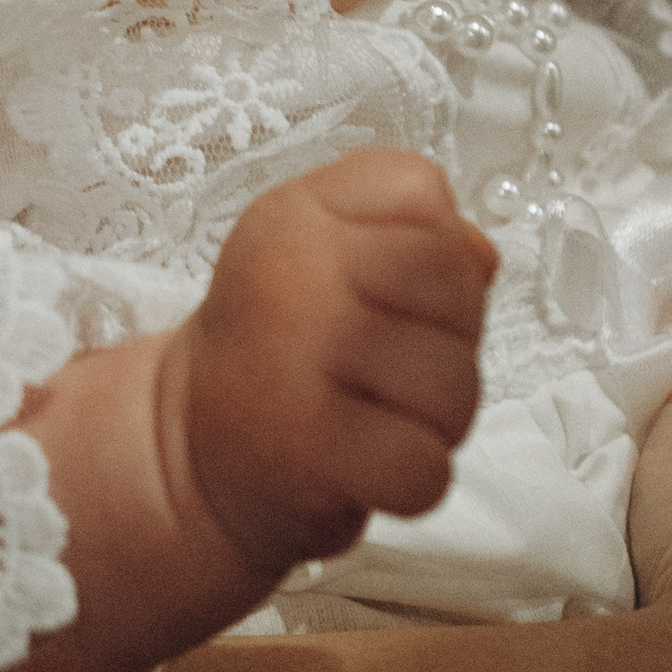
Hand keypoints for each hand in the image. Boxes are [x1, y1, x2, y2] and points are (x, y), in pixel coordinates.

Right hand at [177, 153, 494, 585]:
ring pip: (452, 383)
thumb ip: (413, 236)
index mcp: (294, 212)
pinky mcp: (304, 450)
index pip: (422, 191)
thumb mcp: (328, 256)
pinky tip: (371, 466)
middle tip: (396, 365)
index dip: (435, 245)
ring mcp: (291, 359)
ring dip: (441, 418)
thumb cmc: (282, 341)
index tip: (388, 288)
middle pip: (452, 283)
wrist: (191, 446)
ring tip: (384, 416)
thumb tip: (481, 256)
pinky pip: (425, 467)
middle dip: (455, 335)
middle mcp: (289, 272)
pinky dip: (416, 480)